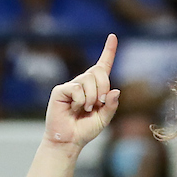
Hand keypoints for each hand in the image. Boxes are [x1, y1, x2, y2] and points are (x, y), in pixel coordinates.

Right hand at [44, 34, 120, 151]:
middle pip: (99, 71)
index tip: (113, 36)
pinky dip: (80, 100)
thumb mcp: (104, 119)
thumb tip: (115, 91)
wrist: (69, 140)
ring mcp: (71, 85)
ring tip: (84, 109)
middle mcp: (83, 83)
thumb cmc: (85, 130)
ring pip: (88, 80)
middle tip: (99, 103)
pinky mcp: (61, 90)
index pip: (103, 65)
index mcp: (95, 88)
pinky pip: (76, 88)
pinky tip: (75, 108)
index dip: (109, 51)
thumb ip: (111, 106)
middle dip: (104, 87)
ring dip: (92, 97)